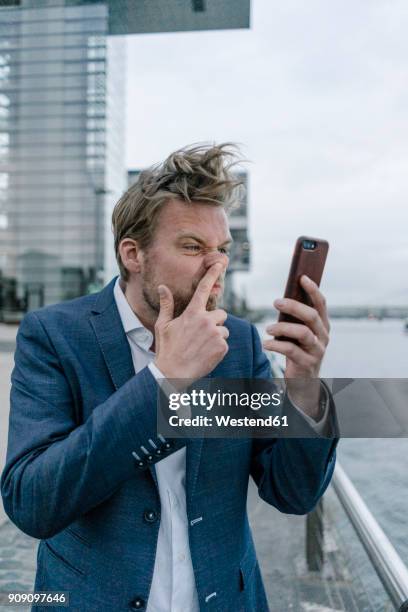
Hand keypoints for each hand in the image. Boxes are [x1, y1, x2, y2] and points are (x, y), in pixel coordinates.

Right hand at [153, 262, 228, 379]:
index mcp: (192, 313)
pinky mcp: (222, 347)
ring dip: (217, 337)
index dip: (212, 274)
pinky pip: (225, 343)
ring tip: (201, 347)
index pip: (203, 288)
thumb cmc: (167, 349)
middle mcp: (206, 320)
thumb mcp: (163, 325)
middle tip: (201, 336)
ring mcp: (215, 333)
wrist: (173, 373)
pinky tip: (206, 354)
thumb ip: (166, 305)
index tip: (220, 262)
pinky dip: (218, 349)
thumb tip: (162, 287)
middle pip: (221, 314)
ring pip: (224, 330)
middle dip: (214, 322)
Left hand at [262, 275, 329, 417]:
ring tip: (268, 328)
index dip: (313, 290)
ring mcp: (317, 350)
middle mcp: (323, 336)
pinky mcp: (307, 363)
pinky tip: (266, 343)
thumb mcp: (299, 333)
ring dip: (282, 327)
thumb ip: (295, 319)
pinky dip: (276, 345)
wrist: (304, 381)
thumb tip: (282, 300)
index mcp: (323, 325)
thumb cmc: (298, 351)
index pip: (321, 304)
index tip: (302, 277)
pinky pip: (291, 350)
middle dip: (293, 306)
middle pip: (311, 316)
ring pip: (303, 333)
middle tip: (276, 302)